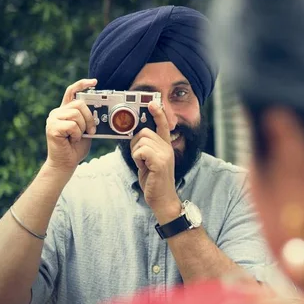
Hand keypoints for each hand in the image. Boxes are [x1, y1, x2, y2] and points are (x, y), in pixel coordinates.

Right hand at [44, 79, 96, 172]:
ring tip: (77, 137)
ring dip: (83, 128)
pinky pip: (72, 125)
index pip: (71, 91)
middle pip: (79, 104)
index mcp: (65, 110)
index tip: (94, 82)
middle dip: (90, 118)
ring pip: (77, 115)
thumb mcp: (86, 129)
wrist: (65, 163)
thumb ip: (88, 118)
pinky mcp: (52, 127)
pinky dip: (77, 134)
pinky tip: (71, 140)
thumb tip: (99, 111)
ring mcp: (53, 119)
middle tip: (90, 130)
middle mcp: (57, 112)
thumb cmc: (75, 148)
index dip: (82, 84)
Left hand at [130, 101, 181, 222]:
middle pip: (144, 132)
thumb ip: (148, 149)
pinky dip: (137, 160)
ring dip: (136, 153)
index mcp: (166, 146)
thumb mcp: (151, 161)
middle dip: (136, 144)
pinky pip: (140, 151)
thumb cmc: (154, 181)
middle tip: (140, 159)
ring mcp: (165, 154)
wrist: (163, 199)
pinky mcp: (160, 162)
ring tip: (143, 165)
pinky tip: (144, 168)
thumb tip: (137, 137)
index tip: (153, 103)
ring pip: (141, 141)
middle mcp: (168, 147)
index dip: (158, 113)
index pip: (163, 125)